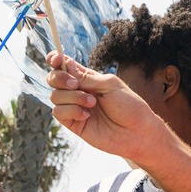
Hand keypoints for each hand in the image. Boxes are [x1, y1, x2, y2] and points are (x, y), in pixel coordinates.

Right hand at [45, 51, 163, 160]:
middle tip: (76, 84)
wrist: (136, 132)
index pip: (64, 65)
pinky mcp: (73, 123)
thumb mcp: (109, 85)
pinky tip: (87, 115)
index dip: (55, 59)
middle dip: (60, 78)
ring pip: (55, 96)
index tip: (56, 59)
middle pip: (54, 79)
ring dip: (73, 97)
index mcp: (88, 78)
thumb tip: (66, 64)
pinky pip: (58, 112)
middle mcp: (78, 91)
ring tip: (93, 103)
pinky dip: (72, 111)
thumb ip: (86, 77)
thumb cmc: (128, 106)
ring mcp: (74, 107)